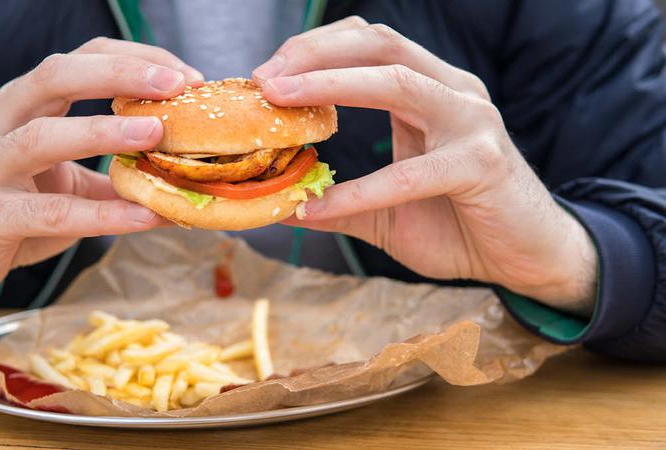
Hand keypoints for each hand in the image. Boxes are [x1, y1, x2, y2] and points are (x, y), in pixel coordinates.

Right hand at [0, 38, 203, 302]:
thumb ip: (115, 173)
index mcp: (22, 103)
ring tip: (155, 134)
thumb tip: (184, 179)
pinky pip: (51, 212)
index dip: (134, 59)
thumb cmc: (15, 208)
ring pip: (42, 137)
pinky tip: (144, 218)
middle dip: (119, 74)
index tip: (186, 77)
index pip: (80, 59)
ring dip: (103, 132)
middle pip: (55, 76)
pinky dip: (101, 215)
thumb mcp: (68, 181)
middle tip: (175, 86)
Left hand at [255, 18, 596, 315]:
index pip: (369, 44)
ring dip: (330, 85)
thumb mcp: (388, 209)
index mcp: (431, 91)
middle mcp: (453, 92)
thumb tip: (284, 205)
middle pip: (379, 44)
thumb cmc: (459, 225)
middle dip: (314, 54)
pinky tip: (319, 208)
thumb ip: (342, 200)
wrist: (527, 257)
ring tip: (280, 100)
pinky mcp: (482, 164)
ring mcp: (472, 122)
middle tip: (263, 80)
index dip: (316, 49)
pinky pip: (410, 173)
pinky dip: (359, 190)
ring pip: (397, 82)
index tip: (267, 75)